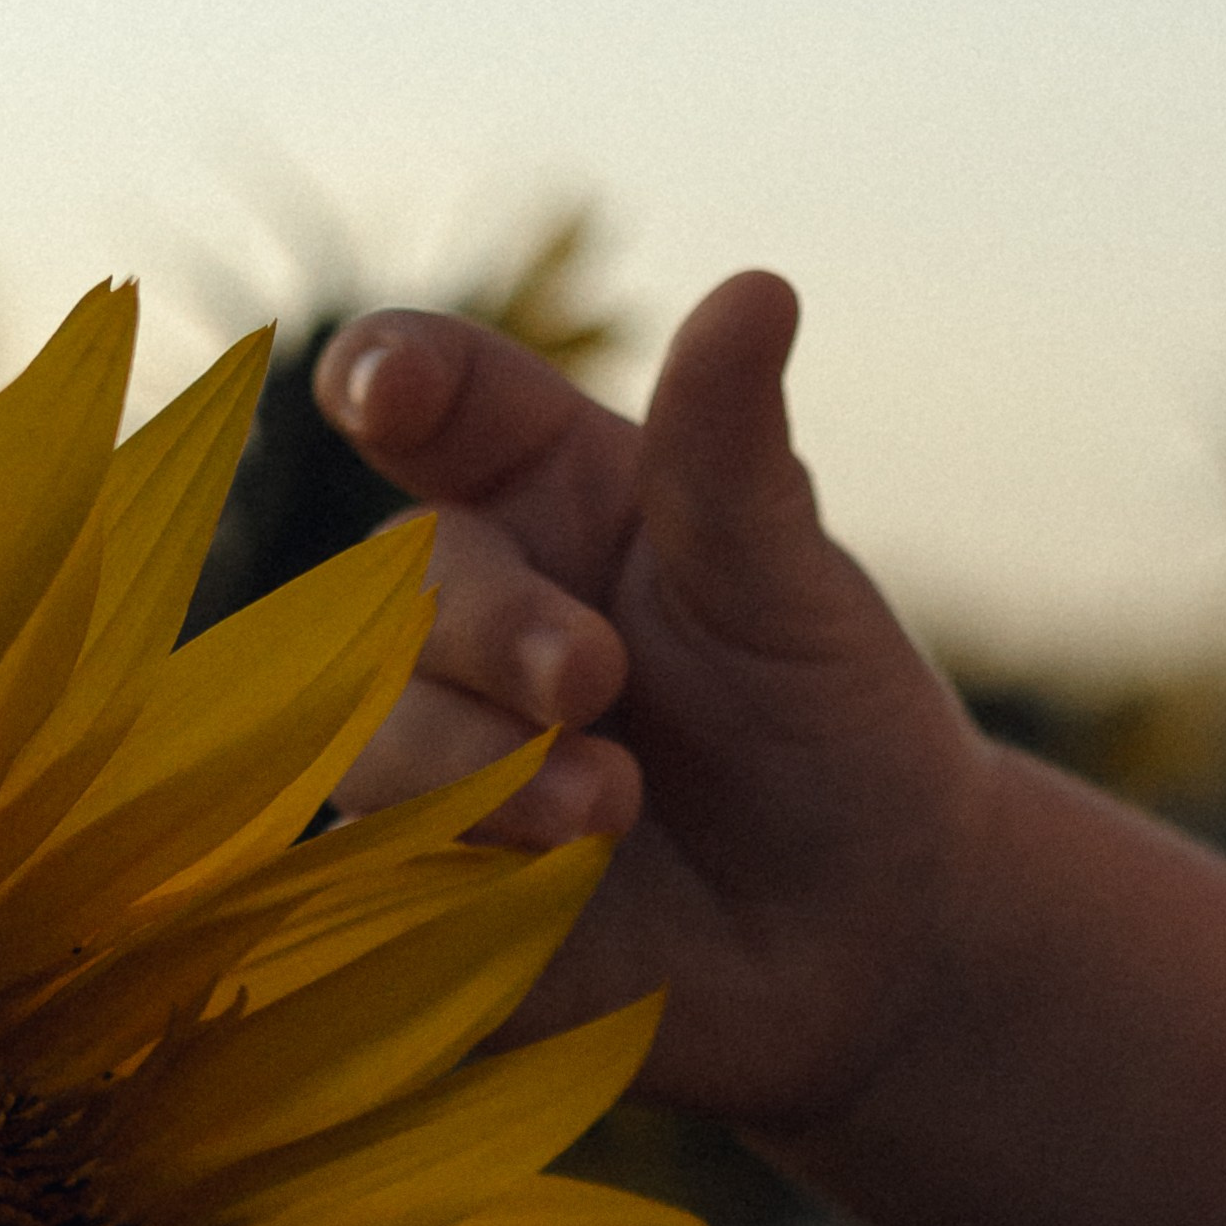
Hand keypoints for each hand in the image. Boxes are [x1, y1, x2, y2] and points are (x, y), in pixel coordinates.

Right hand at [314, 276, 996, 1136]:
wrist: (863, 937)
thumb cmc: (829, 733)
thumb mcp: (790, 593)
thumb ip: (732, 460)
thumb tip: (758, 289)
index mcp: (546, 495)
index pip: (432, 401)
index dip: (387, 379)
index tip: (380, 391)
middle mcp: (469, 614)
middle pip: (392, 582)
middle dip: (485, 628)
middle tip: (592, 683)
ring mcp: (433, 750)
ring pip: (361, 732)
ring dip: (472, 767)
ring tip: (608, 813)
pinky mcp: (421, 884)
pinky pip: (369, 869)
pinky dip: (447, 874)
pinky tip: (547, 897)